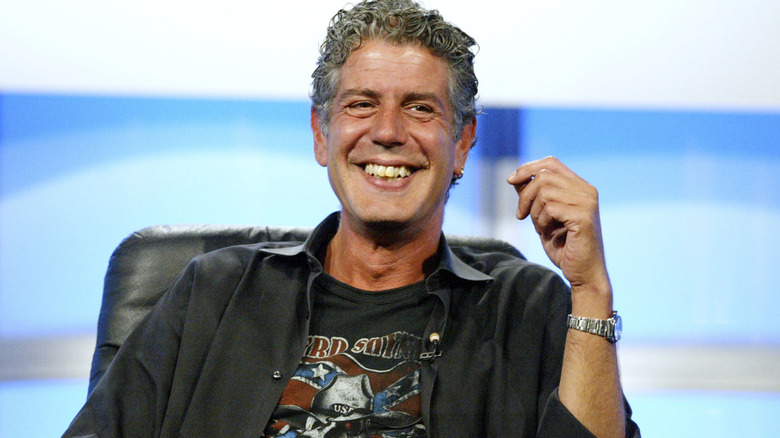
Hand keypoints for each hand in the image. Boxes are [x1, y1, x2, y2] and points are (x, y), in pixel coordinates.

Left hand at [507, 157, 609, 293]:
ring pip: (544, 192)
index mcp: (580, 187)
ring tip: (541, 228)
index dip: (528, 168)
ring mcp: (587, 202)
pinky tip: (548, 233)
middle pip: (543, 176)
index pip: (551, 163)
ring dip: (534, 212)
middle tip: (522, 215)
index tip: (511, 180)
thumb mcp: (543, 217)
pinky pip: (550, 208)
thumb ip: (534, 197)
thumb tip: (517, 178)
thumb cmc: (564, 247)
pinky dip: (541, 222)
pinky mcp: (583, 217)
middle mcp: (587, 191)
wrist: (582, 274)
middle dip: (525, 196)